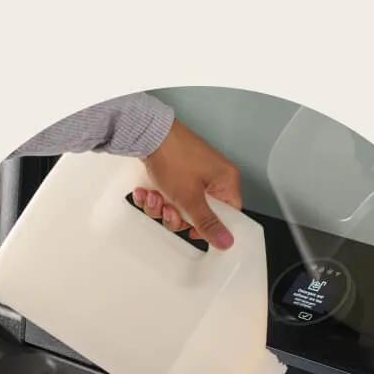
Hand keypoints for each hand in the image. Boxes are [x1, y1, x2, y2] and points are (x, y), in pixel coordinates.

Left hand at [133, 119, 242, 248]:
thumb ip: (207, 222)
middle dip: (178, 216)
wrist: (146, 131)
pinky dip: (156, 195)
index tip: (192, 230)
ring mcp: (195, 173)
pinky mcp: (178, 170)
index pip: (228, 214)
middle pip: (201, 212)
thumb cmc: (173, 156)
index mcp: (226, 181)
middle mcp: (214, 176)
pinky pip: (171, 193)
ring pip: (182, 204)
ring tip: (153, 196)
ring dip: (162, 206)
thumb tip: (226, 241)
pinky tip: (146, 191)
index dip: (209, 226)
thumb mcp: (190, 198)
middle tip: (168, 210)